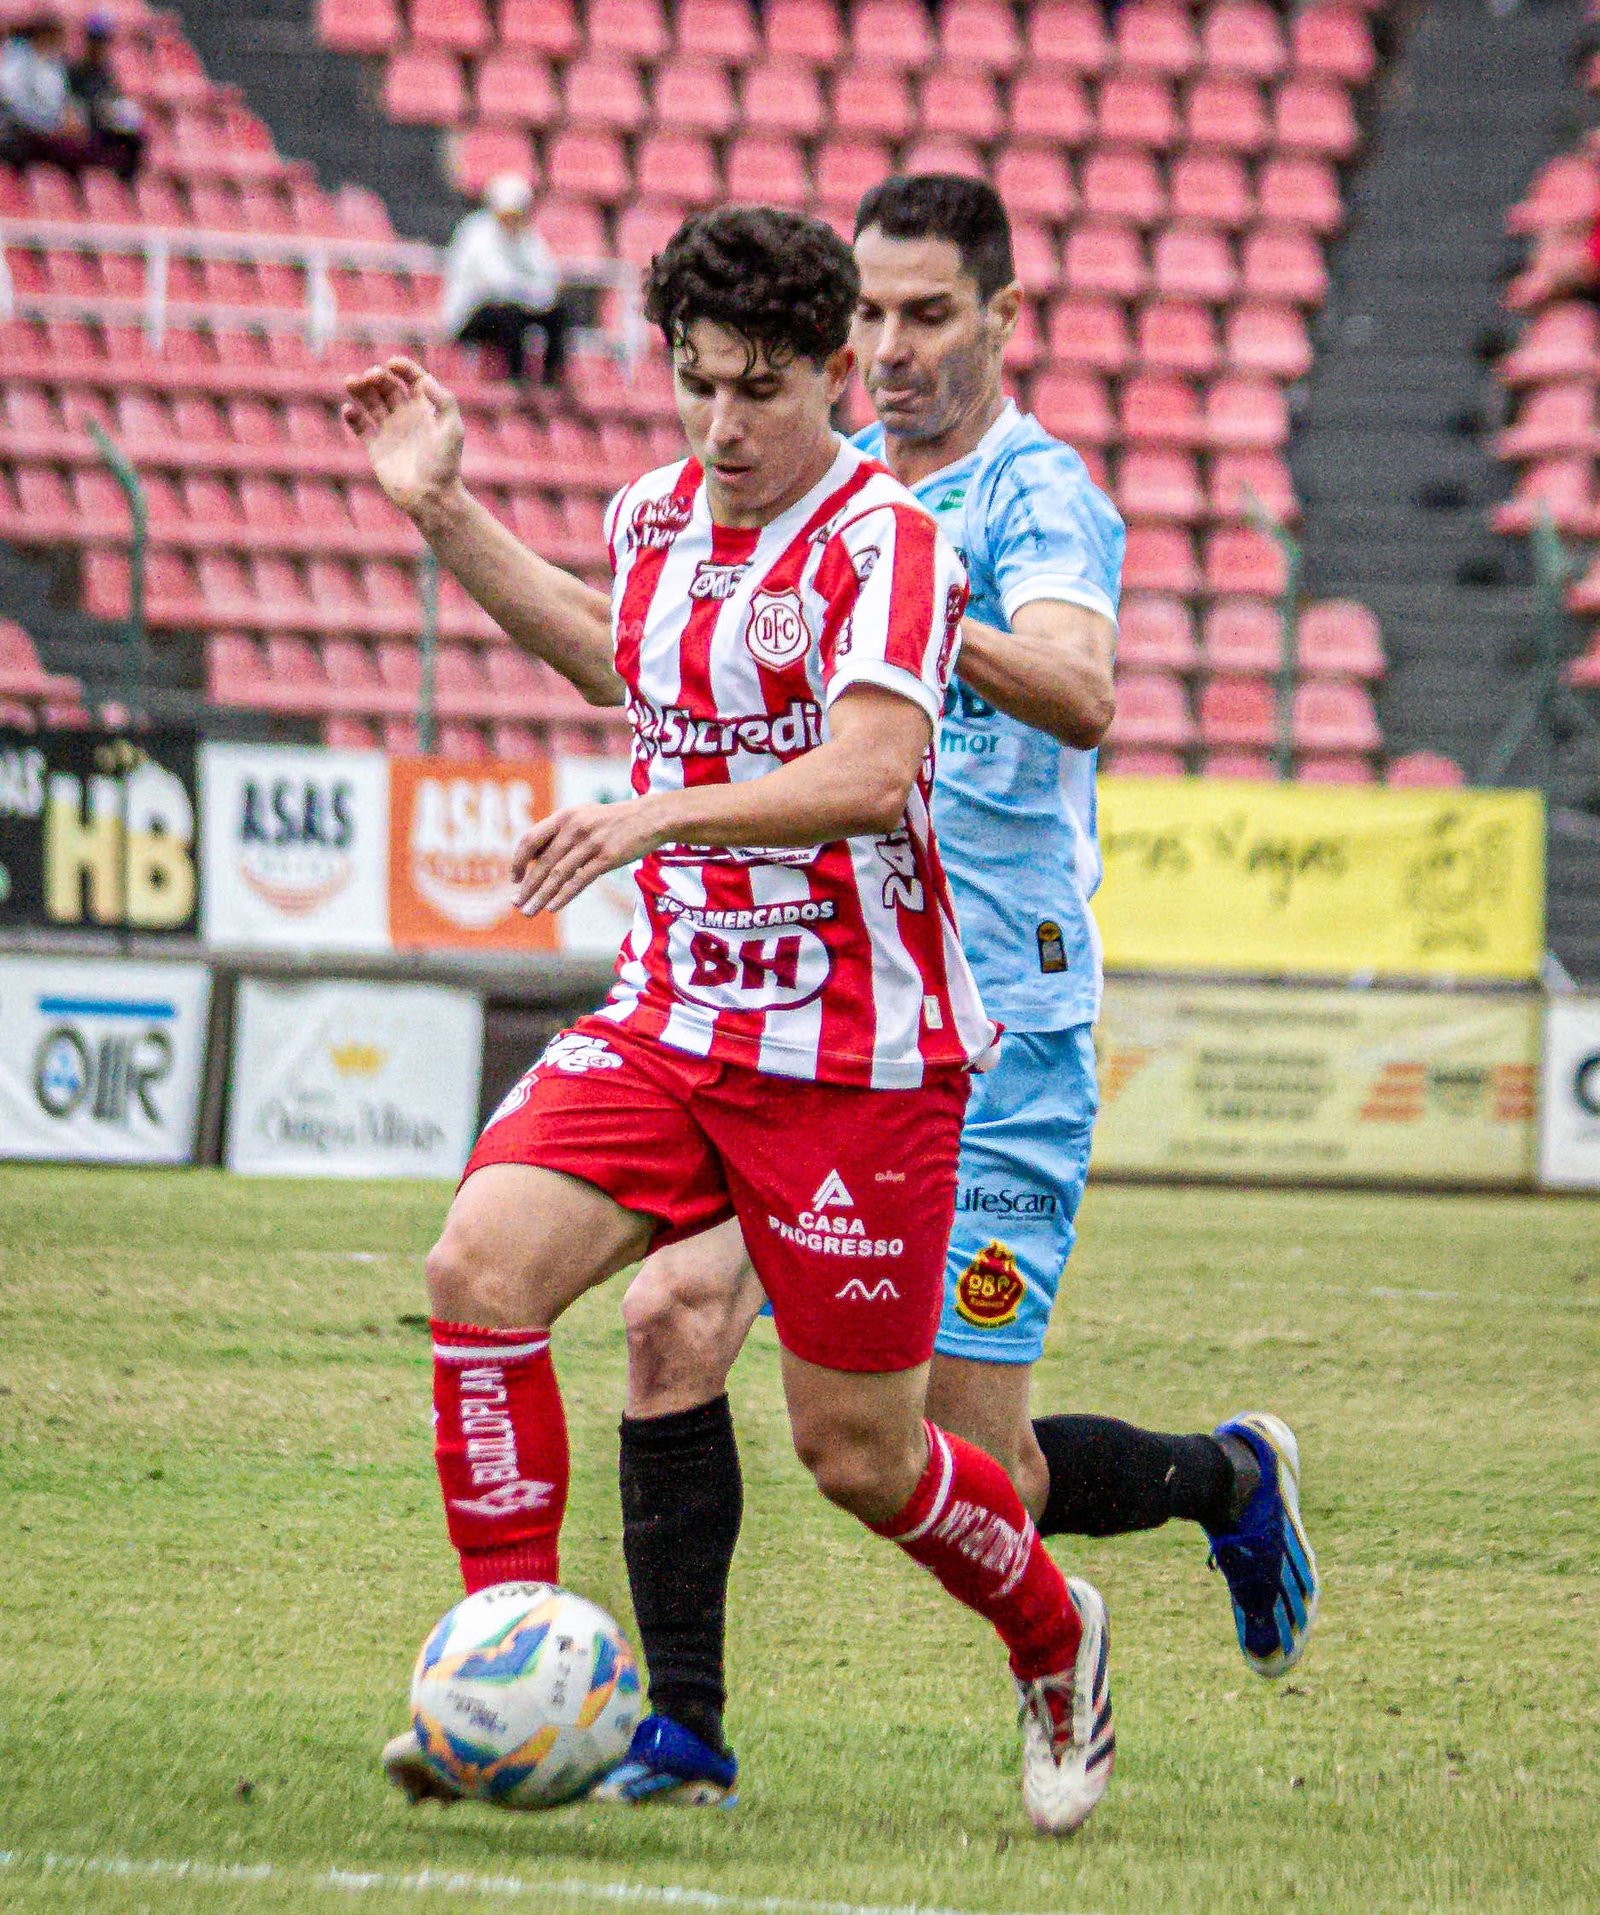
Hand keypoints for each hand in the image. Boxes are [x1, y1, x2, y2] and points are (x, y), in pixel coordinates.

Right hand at [341, 357, 464, 523]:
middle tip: (371, 376)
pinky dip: (352, 416)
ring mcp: (390, 431)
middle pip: (388, 386)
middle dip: (377, 376)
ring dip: (360, 388)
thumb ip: (444, 401)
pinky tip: (350, 410)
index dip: (403, 367)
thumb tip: (425, 379)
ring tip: (351, 381)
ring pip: (370, 401)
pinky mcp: (376, 448)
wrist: (431, 498)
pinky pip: (360, 427)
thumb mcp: (452, 430)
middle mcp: (407, 417)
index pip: (413, 379)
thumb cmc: (445, 465)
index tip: (392, 364)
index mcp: (426, 410)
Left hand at [510, 799, 667, 918]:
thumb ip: (561, 834)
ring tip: (529, 911)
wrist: (650, 817)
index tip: (515, 879)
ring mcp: (591, 842)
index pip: (530, 839)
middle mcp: (575, 827)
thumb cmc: (614, 821)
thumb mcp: (584, 817)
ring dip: (541, 896)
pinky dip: (564, 896)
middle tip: (516, 903)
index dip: (519, 860)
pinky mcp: (608, 857)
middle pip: (543, 862)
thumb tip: (536, 860)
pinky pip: (580, 880)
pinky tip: (553, 908)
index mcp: (565, 817)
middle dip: (527, 886)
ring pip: (558, 874)